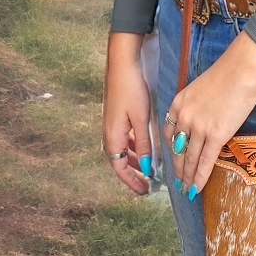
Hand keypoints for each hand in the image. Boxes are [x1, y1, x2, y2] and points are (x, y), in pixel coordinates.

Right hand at [102, 31, 152, 194]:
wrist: (121, 64)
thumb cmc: (131, 90)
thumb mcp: (141, 119)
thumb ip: (144, 143)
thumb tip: (147, 166)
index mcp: (112, 136)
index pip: (119, 167)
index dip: (131, 181)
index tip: (144, 191)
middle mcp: (108, 133)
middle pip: (118, 162)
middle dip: (132, 175)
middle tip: (147, 186)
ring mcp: (110, 125)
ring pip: (120, 151)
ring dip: (132, 162)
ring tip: (147, 170)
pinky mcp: (114, 117)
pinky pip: (122, 140)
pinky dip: (132, 149)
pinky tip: (143, 148)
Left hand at [164, 30, 255, 195]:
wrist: (242, 69)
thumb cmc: (228, 74)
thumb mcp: (201, 88)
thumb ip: (196, 106)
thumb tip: (202, 119)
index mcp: (178, 104)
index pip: (169, 133)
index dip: (171, 150)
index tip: (174, 159)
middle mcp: (184, 117)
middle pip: (177, 149)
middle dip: (177, 168)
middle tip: (178, 182)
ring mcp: (198, 127)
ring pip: (189, 158)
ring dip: (187, 176)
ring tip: (186, 189)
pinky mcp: (216, 135)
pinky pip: (205, 161)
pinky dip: (199, 177)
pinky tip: (196, 188)